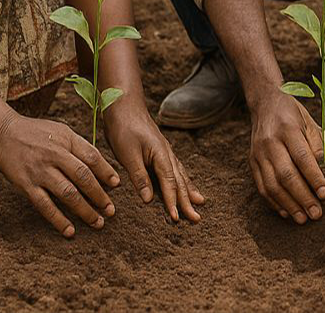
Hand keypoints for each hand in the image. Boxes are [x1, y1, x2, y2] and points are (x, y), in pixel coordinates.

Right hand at [0, 111, 121, 237]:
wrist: (3, 134)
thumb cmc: (36, 133)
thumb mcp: (61, 131)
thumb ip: (79, 147)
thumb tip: (101, 167)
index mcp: (67, 140)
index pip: (92, 156)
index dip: (106, 171)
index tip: (117, 185)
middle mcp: (55, 155)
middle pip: (83, 177)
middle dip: (99, 195)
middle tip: (111, 211)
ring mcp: (40, 171)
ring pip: (67, 194)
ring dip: (84, 210)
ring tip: (97, 223)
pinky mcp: (26, 185)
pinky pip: (45, 206)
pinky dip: (58, 220)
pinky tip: (70, 231)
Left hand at [104, 102, 203, 222]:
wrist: (124, 105)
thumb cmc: (124, 128)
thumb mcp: (128, 154)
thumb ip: (139, 176)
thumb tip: (149, 200)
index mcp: (161, 155)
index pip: (170, 184)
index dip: (173, 202)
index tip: (178, 219)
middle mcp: (167, 154)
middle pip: (180, 181)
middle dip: (188, 201)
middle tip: (197, 218)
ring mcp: (164, 151)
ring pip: (180, 174)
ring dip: (189, 190)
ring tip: (200, 202)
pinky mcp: (159, 150)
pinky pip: (174, 168)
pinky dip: (181, 179)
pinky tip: (184, 183)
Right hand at [249, 93, 324, 222]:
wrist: (264, 103)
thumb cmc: (293, 114)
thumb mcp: (309, 122)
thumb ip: (316, 145)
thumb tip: (321, 172)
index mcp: (288, 128)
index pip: (302, 157)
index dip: (314, 178)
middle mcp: (270, 142)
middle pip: (286, 174)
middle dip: (302, 197)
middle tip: (317, 213)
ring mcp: (258, 153)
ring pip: (272, 184)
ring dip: (288, 204)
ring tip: (303, 218)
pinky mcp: (251, 162)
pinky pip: (261, 186)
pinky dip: (274, 202)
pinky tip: (286, 212)